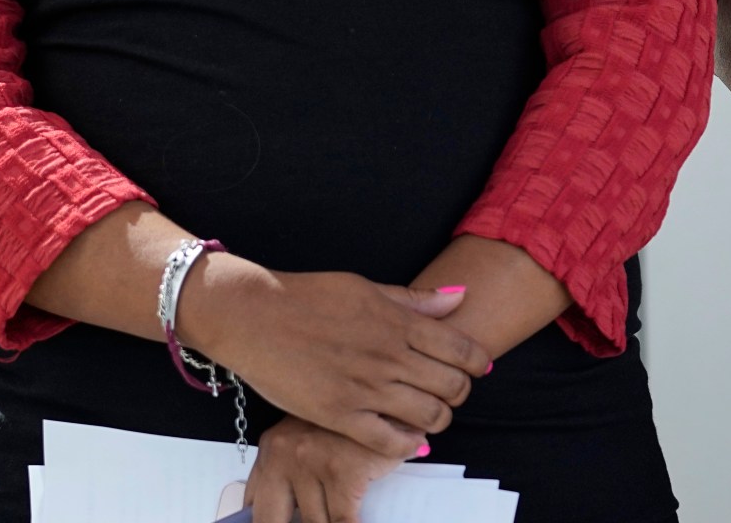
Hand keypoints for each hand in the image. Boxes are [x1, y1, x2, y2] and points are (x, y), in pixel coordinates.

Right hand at [182, 263, 487, 457]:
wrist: (253, 315)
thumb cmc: (306, 297)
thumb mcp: (364, 287)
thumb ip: (412, 300)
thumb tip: (459, 299)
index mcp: (396, 321)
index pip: (463, 350)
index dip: (477, 363)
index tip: (474, 367)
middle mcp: (388, 355)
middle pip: (453, 387)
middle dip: (460, 392)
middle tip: (448, 391)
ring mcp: (365, 387)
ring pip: (431, 417)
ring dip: (438, 419)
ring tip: (426, 413)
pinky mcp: (340, 414)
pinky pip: (391, 442)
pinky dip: (408, 443)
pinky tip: (405, 435)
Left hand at [243, 417, 406, 522]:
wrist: (386, 397)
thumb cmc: (348, 424)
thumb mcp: (307, 441)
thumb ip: (287, 476)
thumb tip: (276, 515)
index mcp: (272, 448)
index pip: (252, 502)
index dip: (260, 521)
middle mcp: (285, 454)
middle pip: (272, 518)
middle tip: (302, 522)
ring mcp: (312, 462)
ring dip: (326, 521)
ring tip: (332, 513)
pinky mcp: (344, 471)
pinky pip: (342, 521)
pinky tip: (354, 522)